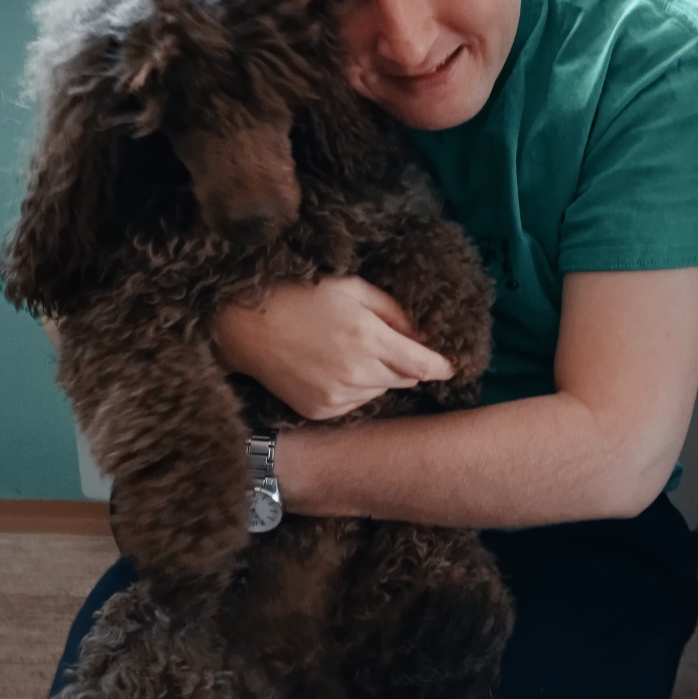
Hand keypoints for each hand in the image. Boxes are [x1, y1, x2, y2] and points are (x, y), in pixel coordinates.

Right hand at [213, 276, 454, 420]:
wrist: (244, 325)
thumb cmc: (298, 295)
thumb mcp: (351, 287)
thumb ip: (393, 310)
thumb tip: (423, 332)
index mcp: (367, 337)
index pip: (424, 364)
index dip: (443, 365)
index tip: (453, 364)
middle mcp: (356, 373)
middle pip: (406, 378)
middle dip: (407, 364)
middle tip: (392, 344)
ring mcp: (337, 396)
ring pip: (382, 391)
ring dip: (381, 376)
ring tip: (353, 351)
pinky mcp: (320, 411)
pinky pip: (356, 404)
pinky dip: (357, 389)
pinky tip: (336, 368)